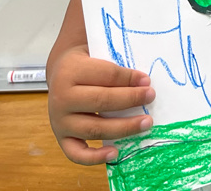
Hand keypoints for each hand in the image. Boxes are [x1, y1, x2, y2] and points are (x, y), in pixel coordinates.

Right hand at [47, 44, 155, 164]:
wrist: (60, 72)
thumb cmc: (85, 62)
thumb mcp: (96, 52)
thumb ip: (116, 60)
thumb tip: (143, 78)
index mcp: (71, 71)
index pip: (106, 75)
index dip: (129, 78)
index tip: (147, 81)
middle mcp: (61, 98)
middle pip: (102, 101)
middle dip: (130, 100)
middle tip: (151, 97)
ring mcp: (59, 121)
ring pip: (94, 128)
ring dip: (124, 128)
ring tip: (146, 123)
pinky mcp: (61, 138)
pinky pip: (77, 153)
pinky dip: (95, 157)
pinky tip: (115, 153)